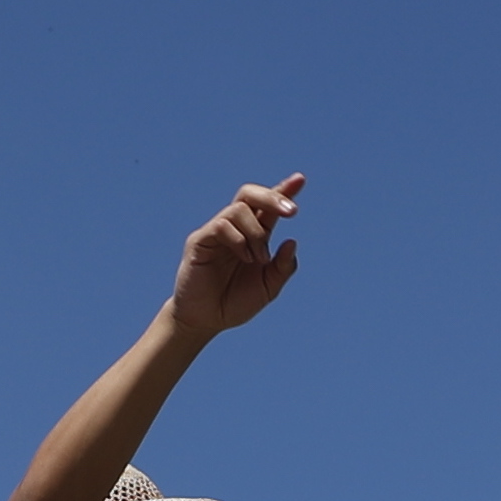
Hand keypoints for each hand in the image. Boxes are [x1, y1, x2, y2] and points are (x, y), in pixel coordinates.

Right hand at [172, 177, 304, 339]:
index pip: (268, 206)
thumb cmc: (235, 302)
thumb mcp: (268, 288)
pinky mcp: (200, 240)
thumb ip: (282, 268)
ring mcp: (216, 232)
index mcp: (254, 235)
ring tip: (259, 259)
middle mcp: (235, 228)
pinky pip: (222, 225)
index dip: (283, 190)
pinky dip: (239, 239)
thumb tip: (292, 242)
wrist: (205, 321)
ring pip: (239, 209)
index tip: (300, 179)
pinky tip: (245, 258)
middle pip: (251, 194)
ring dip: (257, 233)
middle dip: (273, 197)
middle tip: (292, 211)